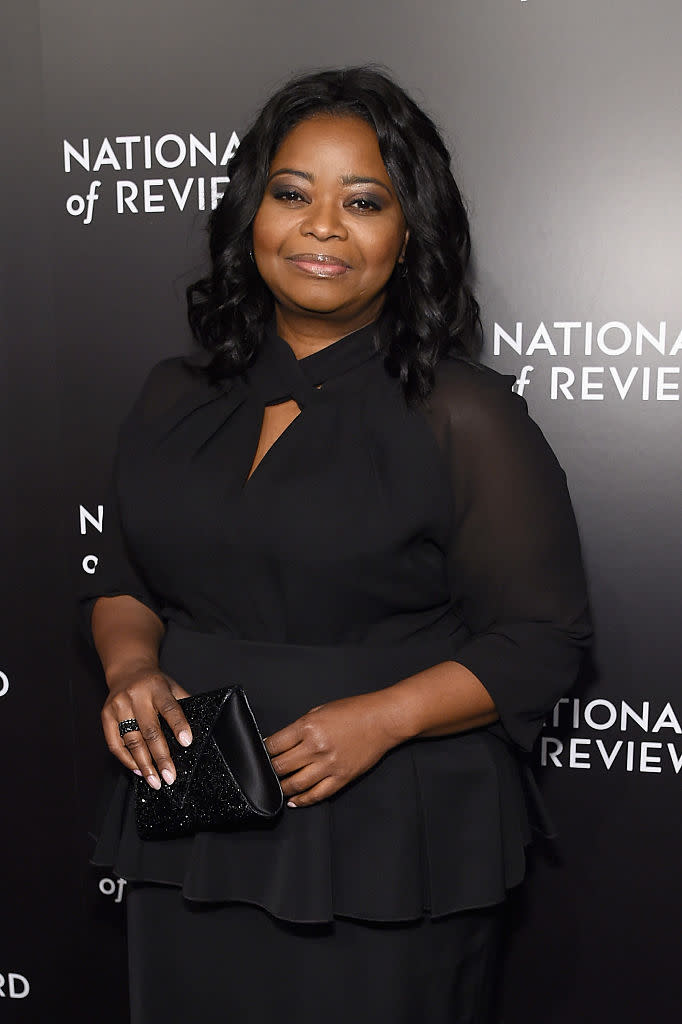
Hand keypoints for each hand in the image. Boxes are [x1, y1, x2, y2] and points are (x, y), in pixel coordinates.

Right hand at [101, 661, 191, 789]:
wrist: (127, 670)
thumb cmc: (154, 683)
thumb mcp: (172, 686)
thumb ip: (183, 704)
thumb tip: (199, 729)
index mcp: (157, 688)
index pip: (170, 708)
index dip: (179, 726)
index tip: (187, 742)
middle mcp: (136, 696)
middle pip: (150, 731)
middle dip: (161, 757)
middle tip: (170, 776)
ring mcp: (119, 706)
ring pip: (132, 740)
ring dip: (144, 764)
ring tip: (154, 780)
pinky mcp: (106, 716)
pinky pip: (115, 743)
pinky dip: (127, 759)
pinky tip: (138, 769)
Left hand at [264, 692, 397, 806]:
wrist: (382, 720)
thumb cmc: (353, 711)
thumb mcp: (319, 710)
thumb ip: (300, 727)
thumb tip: (282, 743)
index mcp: (307, 727)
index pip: (274, 745)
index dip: (264, 751)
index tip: (262, 754)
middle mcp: (316, 747)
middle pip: (281, 767)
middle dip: (271, 770)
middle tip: (268, 771)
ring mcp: (329, 765)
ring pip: (295, 784)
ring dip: (283, 788)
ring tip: (278, 788)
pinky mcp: (341, 778)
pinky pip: (317, 794)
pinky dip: (303, 800)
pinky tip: (294, 801)